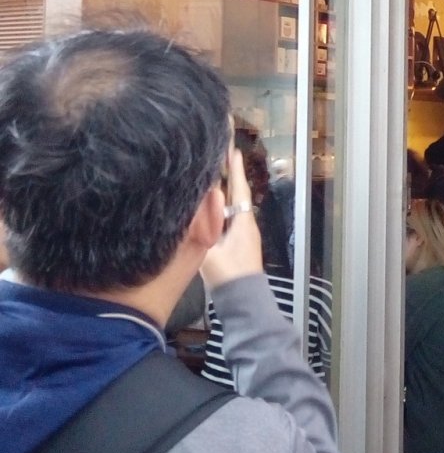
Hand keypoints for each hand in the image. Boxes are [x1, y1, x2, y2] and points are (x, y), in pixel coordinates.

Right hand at [200, 149, 263, 288]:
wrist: (242, 302)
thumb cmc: (229, 276)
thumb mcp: (210, 251)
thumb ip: (200, 230)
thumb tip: (190, 209)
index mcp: (242, 223)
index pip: (239, 189)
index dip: (235, 170)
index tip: (232, 150)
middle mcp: (245, 225)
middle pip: (235, 195)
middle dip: (228, 176)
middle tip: (220, 156)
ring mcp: (242, 236)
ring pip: (230, 208)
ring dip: (222, 192)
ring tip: (211, 176)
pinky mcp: (235, 246)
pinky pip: (226, 220)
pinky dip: (217, 209)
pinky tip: (207, 208)